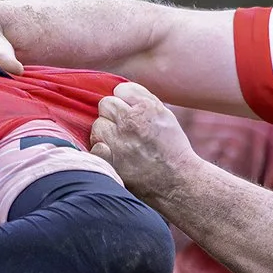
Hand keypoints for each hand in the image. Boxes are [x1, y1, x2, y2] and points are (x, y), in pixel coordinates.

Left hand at [90, 82, 200, 203]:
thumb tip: (121, 91)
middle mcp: (130, 121)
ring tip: (122, 144)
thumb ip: (143, 99)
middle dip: (114, 115)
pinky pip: (94, 146)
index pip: (121, 90)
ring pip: (98, 125)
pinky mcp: (109, 160)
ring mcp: (117, 142)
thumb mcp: (165, 115)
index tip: (132, 113)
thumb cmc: (172, 148)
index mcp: (146, 108)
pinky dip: (101, 151)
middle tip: (127, 130)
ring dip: (106, 132)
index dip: (126, 101)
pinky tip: (114, 155)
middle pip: (106, 105)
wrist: (177, 182)